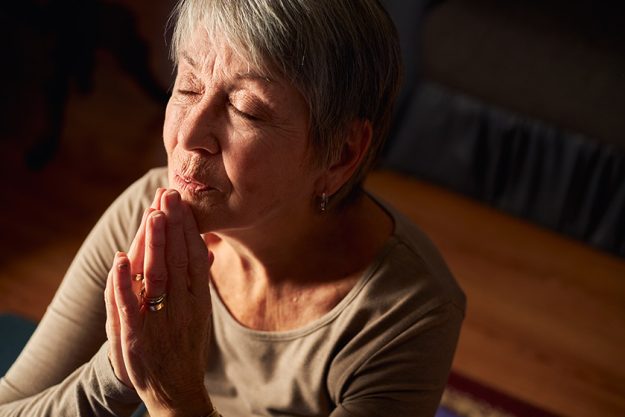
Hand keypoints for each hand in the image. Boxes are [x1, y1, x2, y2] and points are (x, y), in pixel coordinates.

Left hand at [106, 189, 213, 415]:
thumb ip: (199, 283)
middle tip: (168, 195)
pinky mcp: (136, 338)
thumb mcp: (201, 316)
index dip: (187, 228)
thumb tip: (206, 251)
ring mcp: (159, 322)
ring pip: (157, 277)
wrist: (175, 393)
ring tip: (152, 214)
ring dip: (153, 244)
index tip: (180, 202)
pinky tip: (121, 258)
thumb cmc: (185, 348)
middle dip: (171, 226)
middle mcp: (182, 308)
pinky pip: (129, 307)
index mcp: (198, 301)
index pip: (193, 257)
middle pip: (177, 260)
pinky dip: (124, 282)